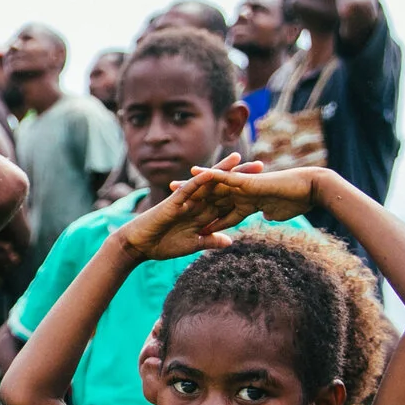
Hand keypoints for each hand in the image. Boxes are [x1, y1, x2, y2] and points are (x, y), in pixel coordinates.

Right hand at [115, 155, 254, 260]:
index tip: (263, 188)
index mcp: (203, 213)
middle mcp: (198, 203)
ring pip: (208, 182)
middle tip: (261, 166)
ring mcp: (187, 200)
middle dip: (241, 177)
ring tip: (240, 158)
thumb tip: (229, 240)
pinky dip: (200, 181)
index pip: (228, 201)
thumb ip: (210, 240)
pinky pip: (190, 189)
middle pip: (223, 187)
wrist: (140, 245)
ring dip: (223, 171)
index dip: (244, 193)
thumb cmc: (163, 244)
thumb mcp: (192, 244)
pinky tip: (213, 172)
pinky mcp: (175, 201)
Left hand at [181, 162, 321, 223]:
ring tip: (172, 186)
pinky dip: (209, 176)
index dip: (205, 219)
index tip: (189, 226)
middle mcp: (240, 192)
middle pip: (209, 198)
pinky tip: (193, 174)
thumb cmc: (297, 202)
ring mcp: (242, 185)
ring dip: (192, 185)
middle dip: (190, 201)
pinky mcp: (246, 180)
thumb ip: (267, 214)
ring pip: (211, 186)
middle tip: (169, 203)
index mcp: (245, 203)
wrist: (309, 190)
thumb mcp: (277, 213)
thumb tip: (264, 217)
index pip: (220, 213)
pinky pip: (224, 177)